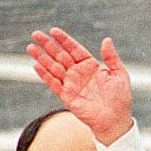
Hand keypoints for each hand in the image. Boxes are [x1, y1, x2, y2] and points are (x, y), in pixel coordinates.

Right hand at [27, 28, 134, 145]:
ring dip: (42, 58)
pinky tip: (36, 66)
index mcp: (91, 66)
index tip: (53, 30)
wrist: (116, 120)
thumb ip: (111, 57)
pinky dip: (45, 75)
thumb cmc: (120, 98)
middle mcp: (78, 73)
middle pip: (60, 55)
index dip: (64, 40)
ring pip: (53, 68)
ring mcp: (71, 84)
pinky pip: (53, 84)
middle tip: (35, 34)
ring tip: (30, 47)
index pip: (74, 49)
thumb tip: (106, 40)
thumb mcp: (119, 74)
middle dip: (48, 45)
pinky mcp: (67, 96)